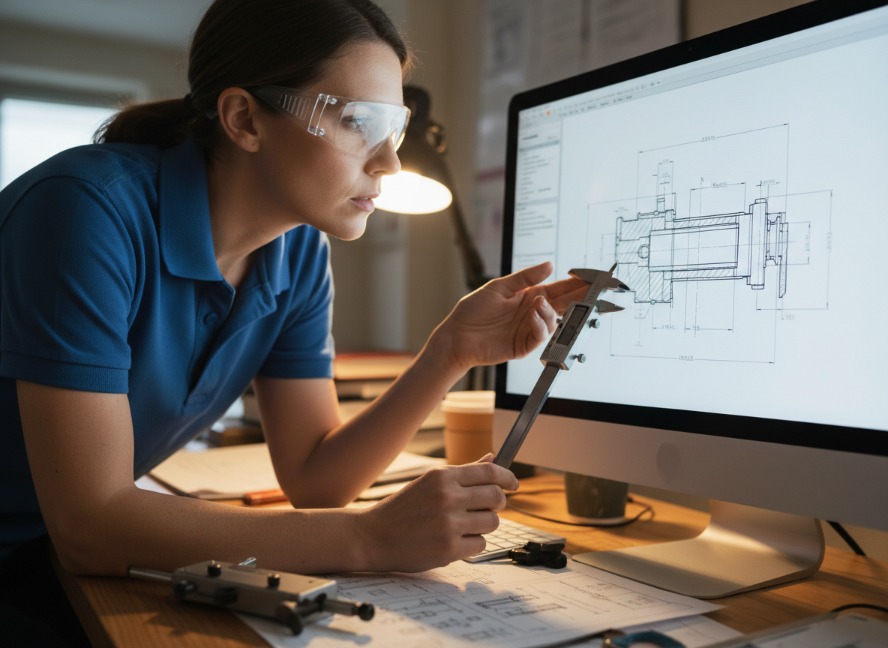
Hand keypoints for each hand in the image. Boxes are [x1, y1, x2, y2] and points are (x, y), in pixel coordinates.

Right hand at [357, 456, 518, 571]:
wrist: (373, 536)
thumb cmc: (402, 509)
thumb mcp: (428, 483)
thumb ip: (463, 472)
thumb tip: (493, 458)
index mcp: (442, 477)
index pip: (489, 472)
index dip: (507, 477)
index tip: (514, 483)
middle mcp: (447, 498)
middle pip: (496, 497)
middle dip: (497, 503)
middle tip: (487, 508)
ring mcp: (448, 525)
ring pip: (492, 522)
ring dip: (484, 525)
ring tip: (464, 525)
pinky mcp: (448, 549)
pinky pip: (480, 545)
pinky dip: (472, 544)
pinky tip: (454, 540)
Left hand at [431, 262, 588, 370]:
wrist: (458, 336)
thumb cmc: (473, 310)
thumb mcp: (499, 287)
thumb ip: (525, 277)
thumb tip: (549, 265)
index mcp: (528, 296)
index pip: (556, 289)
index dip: (572, 284)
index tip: (586, 278)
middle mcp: (531, 313)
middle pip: (561, 305)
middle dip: (576, 298)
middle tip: (588, 291)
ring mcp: (528, 330)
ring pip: (552, 321)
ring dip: (550, 311)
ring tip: (539, 302)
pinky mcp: (523, 345)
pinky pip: (539, 336)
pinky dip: (540, 325)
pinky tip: (533, 316)